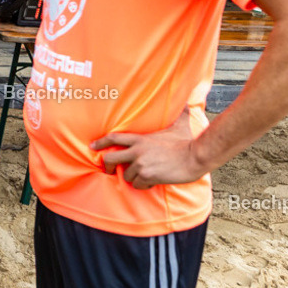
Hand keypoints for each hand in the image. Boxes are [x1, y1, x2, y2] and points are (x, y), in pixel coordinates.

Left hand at [90, 107, 208, 189]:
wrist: (195, 156)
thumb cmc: (187, 141)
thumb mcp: (179, 124)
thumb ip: (179, 113)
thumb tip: (187, 102)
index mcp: (140, 139)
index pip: (113, 138)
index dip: (100, 142)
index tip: (92, 145)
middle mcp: (137, 150)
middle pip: (110, 158)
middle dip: (106, 165)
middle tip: (108, 170)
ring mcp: (141, 164)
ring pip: (126, 175)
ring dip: (133, 177)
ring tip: (144, 175)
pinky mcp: (148, 176)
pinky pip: (137, 184)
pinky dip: (143, 185)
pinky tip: (151, 182)